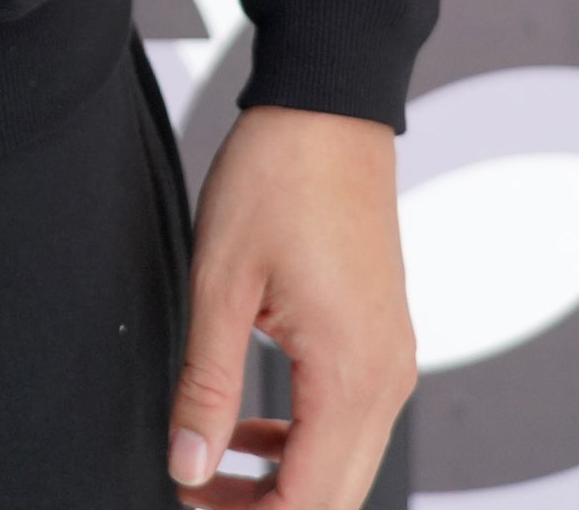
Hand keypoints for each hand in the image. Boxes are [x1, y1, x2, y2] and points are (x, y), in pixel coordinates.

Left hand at [167, 104, 415, 507]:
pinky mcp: (381, 338)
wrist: (326, 108)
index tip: (191, 505)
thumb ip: (206, 384)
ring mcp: (391, 359)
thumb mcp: (220, 283)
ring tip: (208, 467)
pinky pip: (347, 418)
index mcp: (350, 375)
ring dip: (282, 480)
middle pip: (336, 497)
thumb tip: (188, 465)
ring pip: (344, 463)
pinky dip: (299, 437)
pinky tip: (245, 424)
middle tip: (195, 494)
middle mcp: (386, 379)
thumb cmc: (276, 178)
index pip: (311, 502)